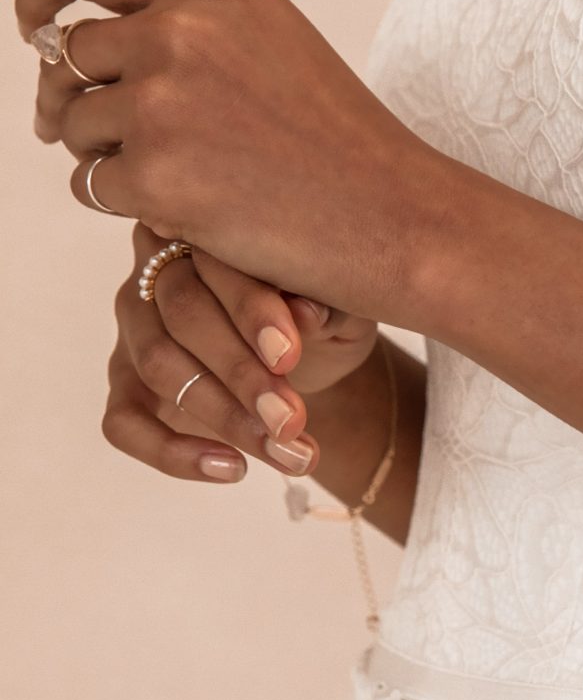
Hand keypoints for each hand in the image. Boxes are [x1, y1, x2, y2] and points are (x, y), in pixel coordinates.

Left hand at [17, 0, 454, 317]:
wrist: (394, 214)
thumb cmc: (334, 136)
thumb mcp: (264, 37)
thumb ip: (180, 17)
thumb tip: (63, 39)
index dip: (37, 2)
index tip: (34, 32)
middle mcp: (178, 26)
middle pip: (66, 54)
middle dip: (69, 98)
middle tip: (92, 136)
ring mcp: (163, 100)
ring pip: (73, 123)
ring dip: (102, 154)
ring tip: (172, 178)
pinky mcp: (156, 174)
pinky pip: (92, 185)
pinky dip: (125, 204)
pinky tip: (185, 211)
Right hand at [105, 224, 378, 484]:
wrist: (311, 363)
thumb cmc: (321, 317)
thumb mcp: (342, 304)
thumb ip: (327, 299)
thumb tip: (309, 312)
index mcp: (207, 229)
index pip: (215, 260)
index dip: (251, 308)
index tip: (289, 354)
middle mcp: (157, 269)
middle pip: (182, 315)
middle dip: (241, 374)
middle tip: (291, 420)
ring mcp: (135, 328)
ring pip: (158, 367)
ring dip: (224, 417)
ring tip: (288, 453)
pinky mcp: (126, 385)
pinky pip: (123, 423)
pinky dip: (172, 453)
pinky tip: (232, 469)